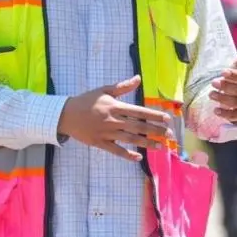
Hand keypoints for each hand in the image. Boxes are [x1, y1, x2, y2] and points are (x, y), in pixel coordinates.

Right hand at [58, 75, 174, 161]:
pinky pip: (115, 150)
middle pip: (138, 126)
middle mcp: (113, 120)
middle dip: (156, 130)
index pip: (139, 111)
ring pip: (130, 139)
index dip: (154, 115)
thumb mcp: (104, 90)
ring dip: (147, 143)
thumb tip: (139, 78)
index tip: (167, 119)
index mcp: (115, 107)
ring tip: (161, 146)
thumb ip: (123, 87)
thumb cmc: (87, 100)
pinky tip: (139, 157)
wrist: (65, 114)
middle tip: (170, 134)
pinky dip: (127, 155)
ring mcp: (106, 133)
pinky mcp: (100, 143)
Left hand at [210, 40, 236, 123]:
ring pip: (236, 103)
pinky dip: (225, 114)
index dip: (235, 75)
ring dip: (222, 98)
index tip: (223, 72)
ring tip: (210, 94)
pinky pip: (234, 117)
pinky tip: (216, 110)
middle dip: (226, 86)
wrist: (233, 96)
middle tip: (213, 82)